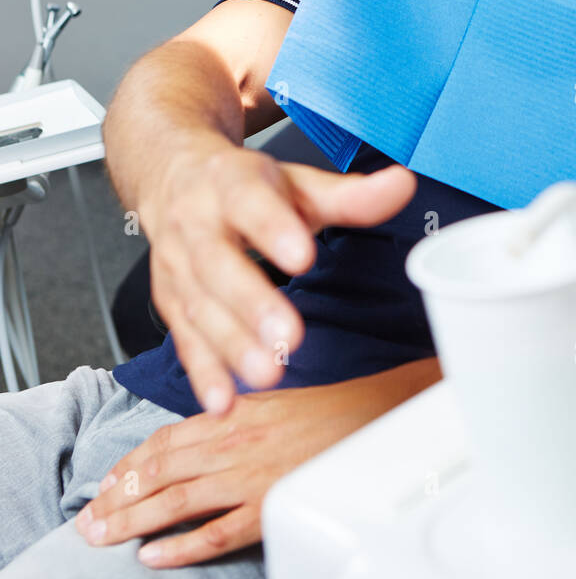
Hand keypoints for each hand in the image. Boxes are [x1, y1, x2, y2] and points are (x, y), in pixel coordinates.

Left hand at [74, 360, 440, 566]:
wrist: (379, 419)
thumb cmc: (332, 410)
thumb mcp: (272, 399)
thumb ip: (232, 415)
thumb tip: (198, 432)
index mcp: (233, 411)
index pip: (164, 438)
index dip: (130, 462)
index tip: (106, 481)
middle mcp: (234, 440)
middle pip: (159, 471)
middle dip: (116, 496)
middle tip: (88, 518)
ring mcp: (250, 476)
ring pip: (174, 501)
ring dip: (131, 520)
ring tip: (102, 536)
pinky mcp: (269, 506)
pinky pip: (214, 533)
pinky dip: (179, 547)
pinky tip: (153, 556)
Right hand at [140, 145, 417, 414]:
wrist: (173, 177)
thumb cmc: (241, 185)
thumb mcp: (295, 182)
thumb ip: (348, 196)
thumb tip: (401, 186)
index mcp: (230, 184)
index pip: (250, 202)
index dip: (273, 229)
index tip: (302, 256)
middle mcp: (196, 224)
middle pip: (219, 264)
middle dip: (252, 303)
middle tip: (287, 335)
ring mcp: (178, 266)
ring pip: (201, 307)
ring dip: (231, 345)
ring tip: (267, 373)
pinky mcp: (171, 302)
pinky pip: (186, 340)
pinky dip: (203, 373)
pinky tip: (224, 400)